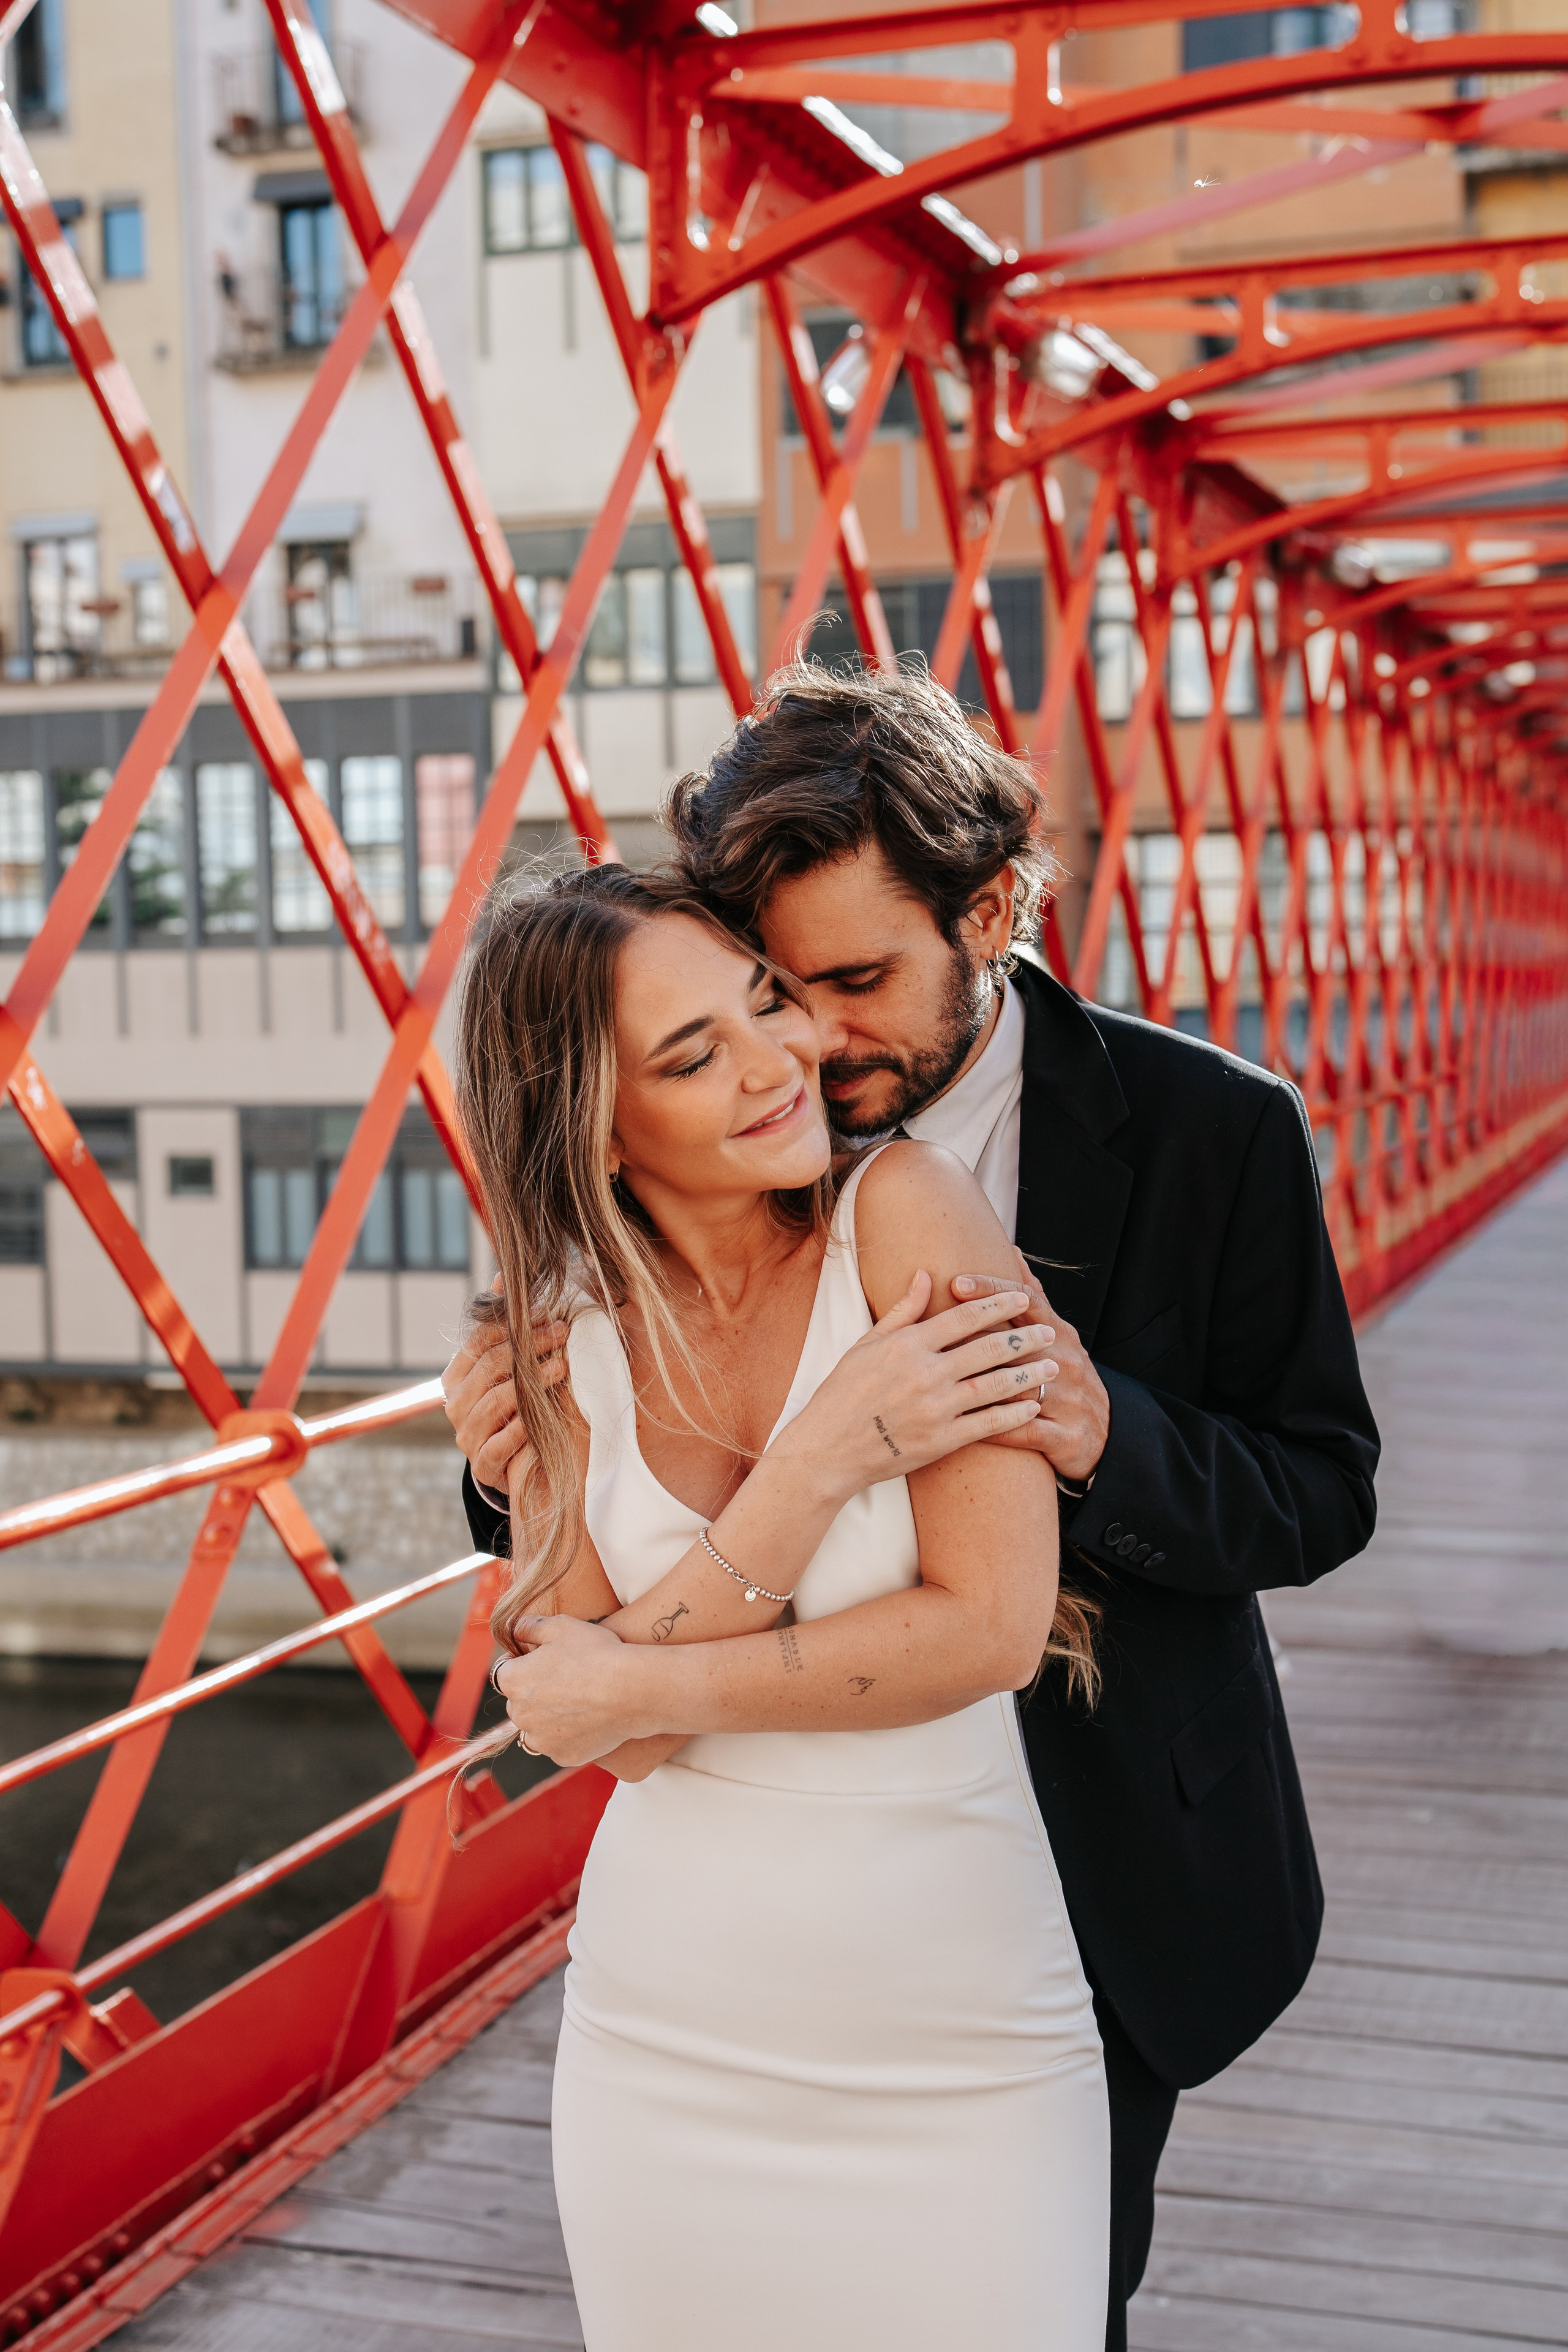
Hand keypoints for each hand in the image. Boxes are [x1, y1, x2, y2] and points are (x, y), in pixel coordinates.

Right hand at [441, 1274, 566, 1493]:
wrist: (508, 1463)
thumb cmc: (511, 1404)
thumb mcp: (507, 1365)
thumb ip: (502, 1324)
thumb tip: (502, 1276)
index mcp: (456, 1377)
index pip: (479, 1341)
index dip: (513, 1324)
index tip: (549, 1313)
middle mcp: (455, 1405)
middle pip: (489, 1366)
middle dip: (529, 1347)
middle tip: (563, 1334)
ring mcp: (467, 1436)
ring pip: (493, 1402)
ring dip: (531, 1384)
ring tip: (562, 1369)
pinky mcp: (483, 1465)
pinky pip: (500, 1443)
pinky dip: (521, 1428)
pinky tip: (544, 1416)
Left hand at [495, 1616, 646, 1766]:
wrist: (631, 1690)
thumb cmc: (595, 1653)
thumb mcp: (561, 1626)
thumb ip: (530, 1626)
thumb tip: (515, 1629)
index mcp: (513, 1681)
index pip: (505, 1672)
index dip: (524, 1664)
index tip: (545, 1661)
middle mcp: (520, 1714)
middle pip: (520, 1702)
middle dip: (535, 1693)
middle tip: (567, 1681)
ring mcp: (541, 1739)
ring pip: (536, 1728)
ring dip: (548, 1719)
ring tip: (577, 1703)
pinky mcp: (563, 1756)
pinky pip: (559, 1745)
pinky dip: (569, 1736)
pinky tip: (588, 1721)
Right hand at [779, 1273, 1057, 1503]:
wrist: (828, 1449)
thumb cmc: (843, 1394)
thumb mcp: (866, 1344)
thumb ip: (902, 1311)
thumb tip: (925, 1275)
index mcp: (907, 1345)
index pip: (963, 1317)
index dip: (997, 1305)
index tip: (1021, 1298)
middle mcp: (925, 1373)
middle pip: (988, 1348)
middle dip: (1025, 1338)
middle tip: (1050, 1332)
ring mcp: (936, 1409)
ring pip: (994, 1386)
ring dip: (1028, 1374)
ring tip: (1051, 1366)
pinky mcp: (941, 1440)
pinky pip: (987, 1424)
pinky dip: (1013, 1414)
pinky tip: (1032, 1405)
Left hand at [950, 1254, 1108, 1485]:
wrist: (1106, 1434)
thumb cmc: (1066, 1375)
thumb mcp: (1057, 1334)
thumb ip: (1033, 1296)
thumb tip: (1011, 1252)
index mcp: (1059, 1335)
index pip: (1026, 1303)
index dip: (991, 1291)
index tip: (955, 1282)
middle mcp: (1064, 1362)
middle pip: (1019, 1341)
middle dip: (978, 1332)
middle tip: (939, 1325)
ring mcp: (1067, 1400)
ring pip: (1021, 1386)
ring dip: (983, 1380)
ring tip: (946, 1375)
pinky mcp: (1065, 1436)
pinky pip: (1026, 1430)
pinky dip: (998, 1427)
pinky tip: (967, 1422)